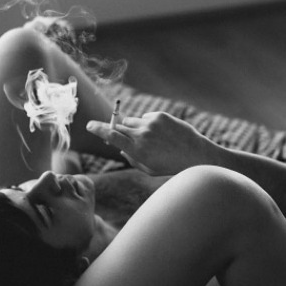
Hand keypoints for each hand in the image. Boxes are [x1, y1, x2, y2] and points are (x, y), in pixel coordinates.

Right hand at [86, 111, 217, 175]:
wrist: (196, 154)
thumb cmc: (170, 165)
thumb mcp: (148, 169)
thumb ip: (132, 159)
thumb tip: (120, 148)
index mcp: (137, 150)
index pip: (111, 136)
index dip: (98, 129)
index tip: (89, 125)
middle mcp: (141, 135)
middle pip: (119, 127)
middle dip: (116, 130)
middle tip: (120, 135)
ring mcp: (151, 123)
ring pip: (131, 121)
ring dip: (134, 128)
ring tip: (150, 139)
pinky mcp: (160, 116)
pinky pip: (146, 118)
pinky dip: (148, 124)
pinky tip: (162, 134)